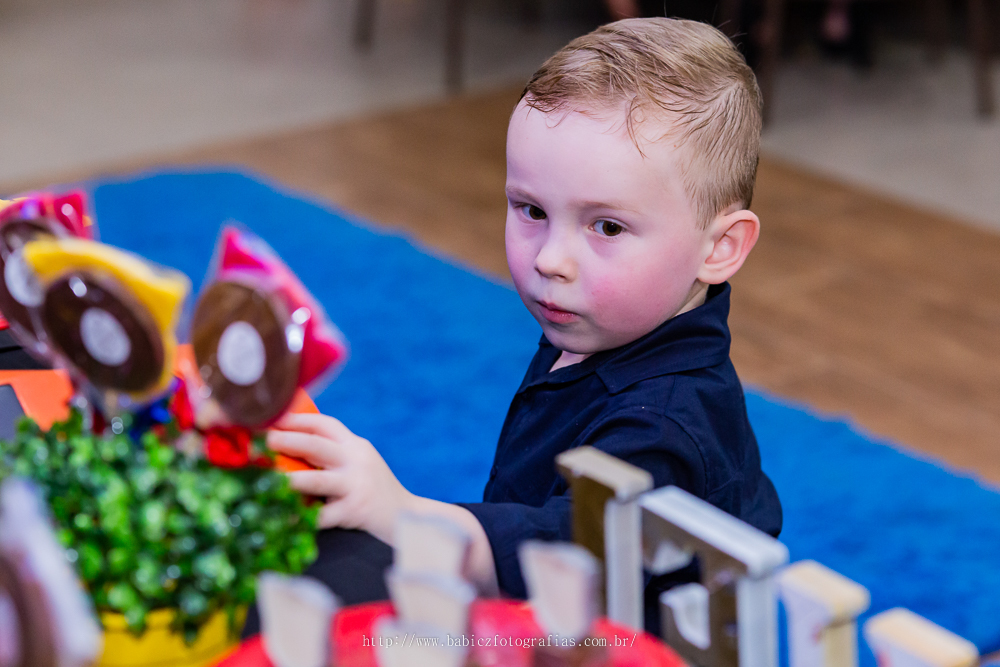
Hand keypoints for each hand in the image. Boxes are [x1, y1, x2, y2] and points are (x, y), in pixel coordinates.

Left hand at [267, 413, 413, 542]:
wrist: (405, 515)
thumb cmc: (373, 487)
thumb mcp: (359, 461)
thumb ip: (333, 452)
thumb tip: (287, 446)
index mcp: (355, 446)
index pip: (325, 425)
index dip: (297, 420)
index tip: (273, 418)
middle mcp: (356, 461)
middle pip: (317, 446)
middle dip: (288, 441)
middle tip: (265, 440)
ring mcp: (356, 486)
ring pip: (318, 481)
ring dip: (291, 480)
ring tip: (268, 479)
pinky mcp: (354, 511)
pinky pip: (323, 516)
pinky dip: (302, 518)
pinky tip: (284, 518)